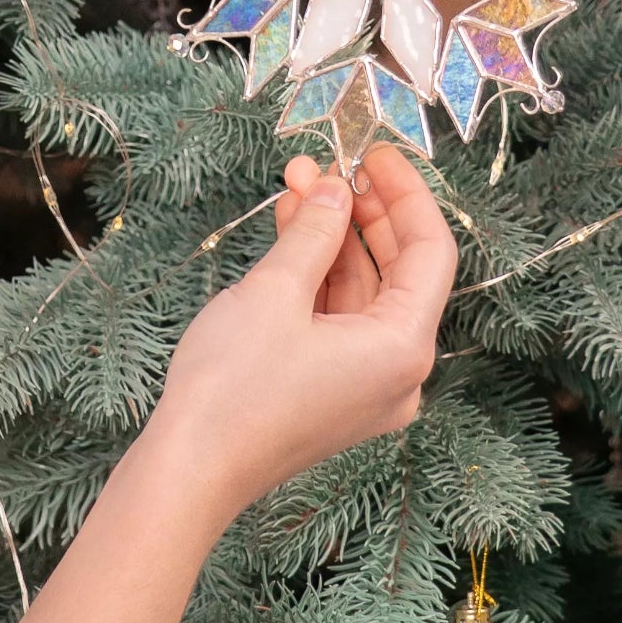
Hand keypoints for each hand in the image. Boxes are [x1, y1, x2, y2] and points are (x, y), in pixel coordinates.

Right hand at [148, 145, 458, 527]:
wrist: (190, 469)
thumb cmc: (233, 386)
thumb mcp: (275, 291)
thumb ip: (316, 234)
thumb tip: (336, 191)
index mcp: (402, 347)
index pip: (431, 252)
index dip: (406, 194)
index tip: (375, 153)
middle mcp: (399, 371)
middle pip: (400, 272)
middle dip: (363, 213)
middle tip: (330, 165)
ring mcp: (368, 387)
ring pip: (366, 295)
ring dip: (335, 241)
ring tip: (298, 188)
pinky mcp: (335, 394)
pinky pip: (342, 322)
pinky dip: (321, 279)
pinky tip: (293, 235)